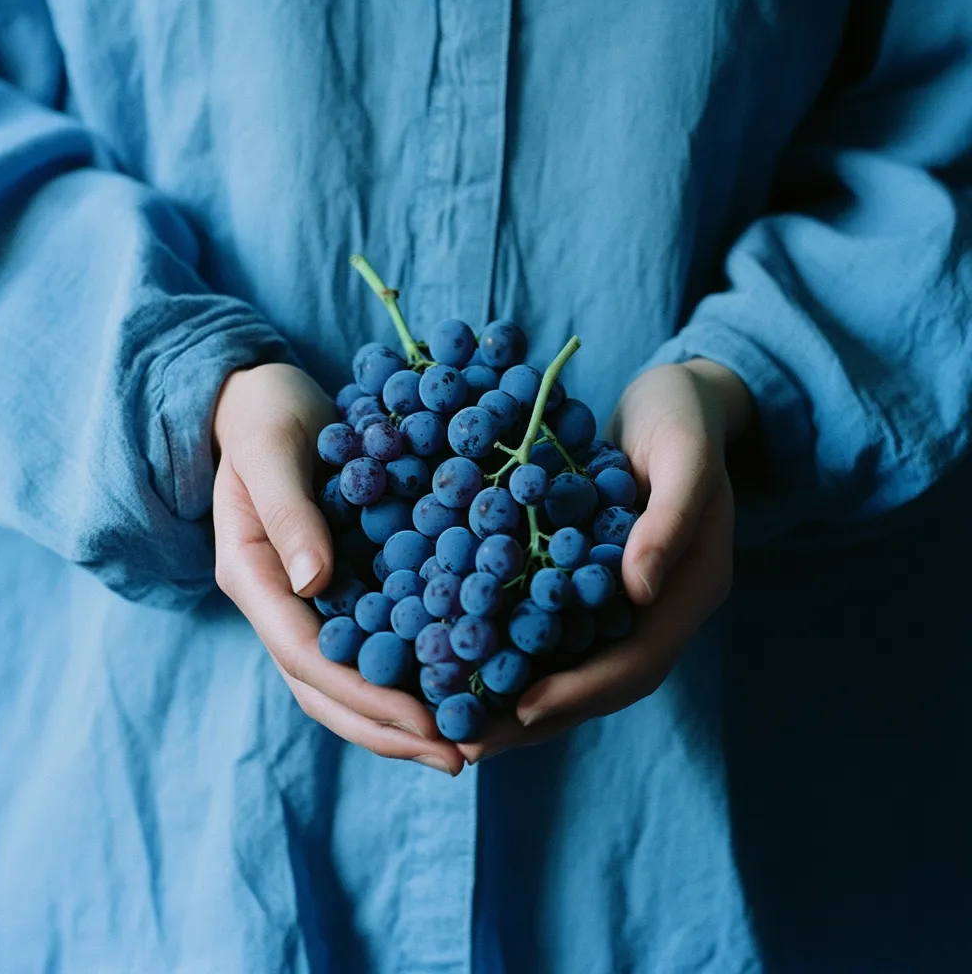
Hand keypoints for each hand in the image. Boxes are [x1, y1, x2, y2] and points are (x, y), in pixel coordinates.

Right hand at [212, 363, 464, 774]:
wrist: (262, 398)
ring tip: (466, 744)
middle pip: (328, 689)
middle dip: (390, 730)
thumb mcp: (270, 447)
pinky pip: (370, 643)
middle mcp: (280, 601)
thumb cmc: (263, 413)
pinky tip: (458, 685)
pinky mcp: (340, 585)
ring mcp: (308, 599)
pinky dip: (408, 672)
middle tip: (462, 757)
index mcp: (253, 576)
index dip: (368, 697)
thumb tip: (315, 585)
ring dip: (401, 719)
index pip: (309, 656)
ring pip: (347, 680)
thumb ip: (287, 510)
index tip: (429, 723)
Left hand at [459, 359, 750, 763]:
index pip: (638, 663)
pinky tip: (460, 656)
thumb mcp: (685, 454)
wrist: (677, 400)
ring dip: (515, 697)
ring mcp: (624, 600)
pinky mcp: (591, 581)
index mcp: (690, 591)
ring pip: (570, 665)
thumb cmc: (683, 417)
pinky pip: (551, 628)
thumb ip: (671, 519)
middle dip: (535, 718)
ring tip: (454, 721)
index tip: (522, 709)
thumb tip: (639, 591)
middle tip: (468, 744)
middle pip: (597, 683)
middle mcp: (656, 608)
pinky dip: (510, 649)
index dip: (583, 691)